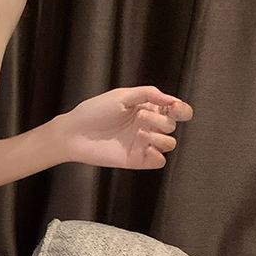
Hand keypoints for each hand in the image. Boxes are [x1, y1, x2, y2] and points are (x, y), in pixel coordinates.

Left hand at [62, 86, 193, 168]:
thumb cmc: (94, 111)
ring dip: (160, 136)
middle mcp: (147, 127)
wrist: (74, 132)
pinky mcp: (136, 159)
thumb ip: (148, 94)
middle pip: (172, 125)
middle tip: (139, 117)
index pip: (176, 111)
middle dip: (160, 120)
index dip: (181, 109)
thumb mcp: (122, 96)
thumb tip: (171, 100)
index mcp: (147, 109)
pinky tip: (145, 147)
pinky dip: (158, 155)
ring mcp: (142, 144)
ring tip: (139, 131)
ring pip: (169, 143)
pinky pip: (159, 161)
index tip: (174, 107)